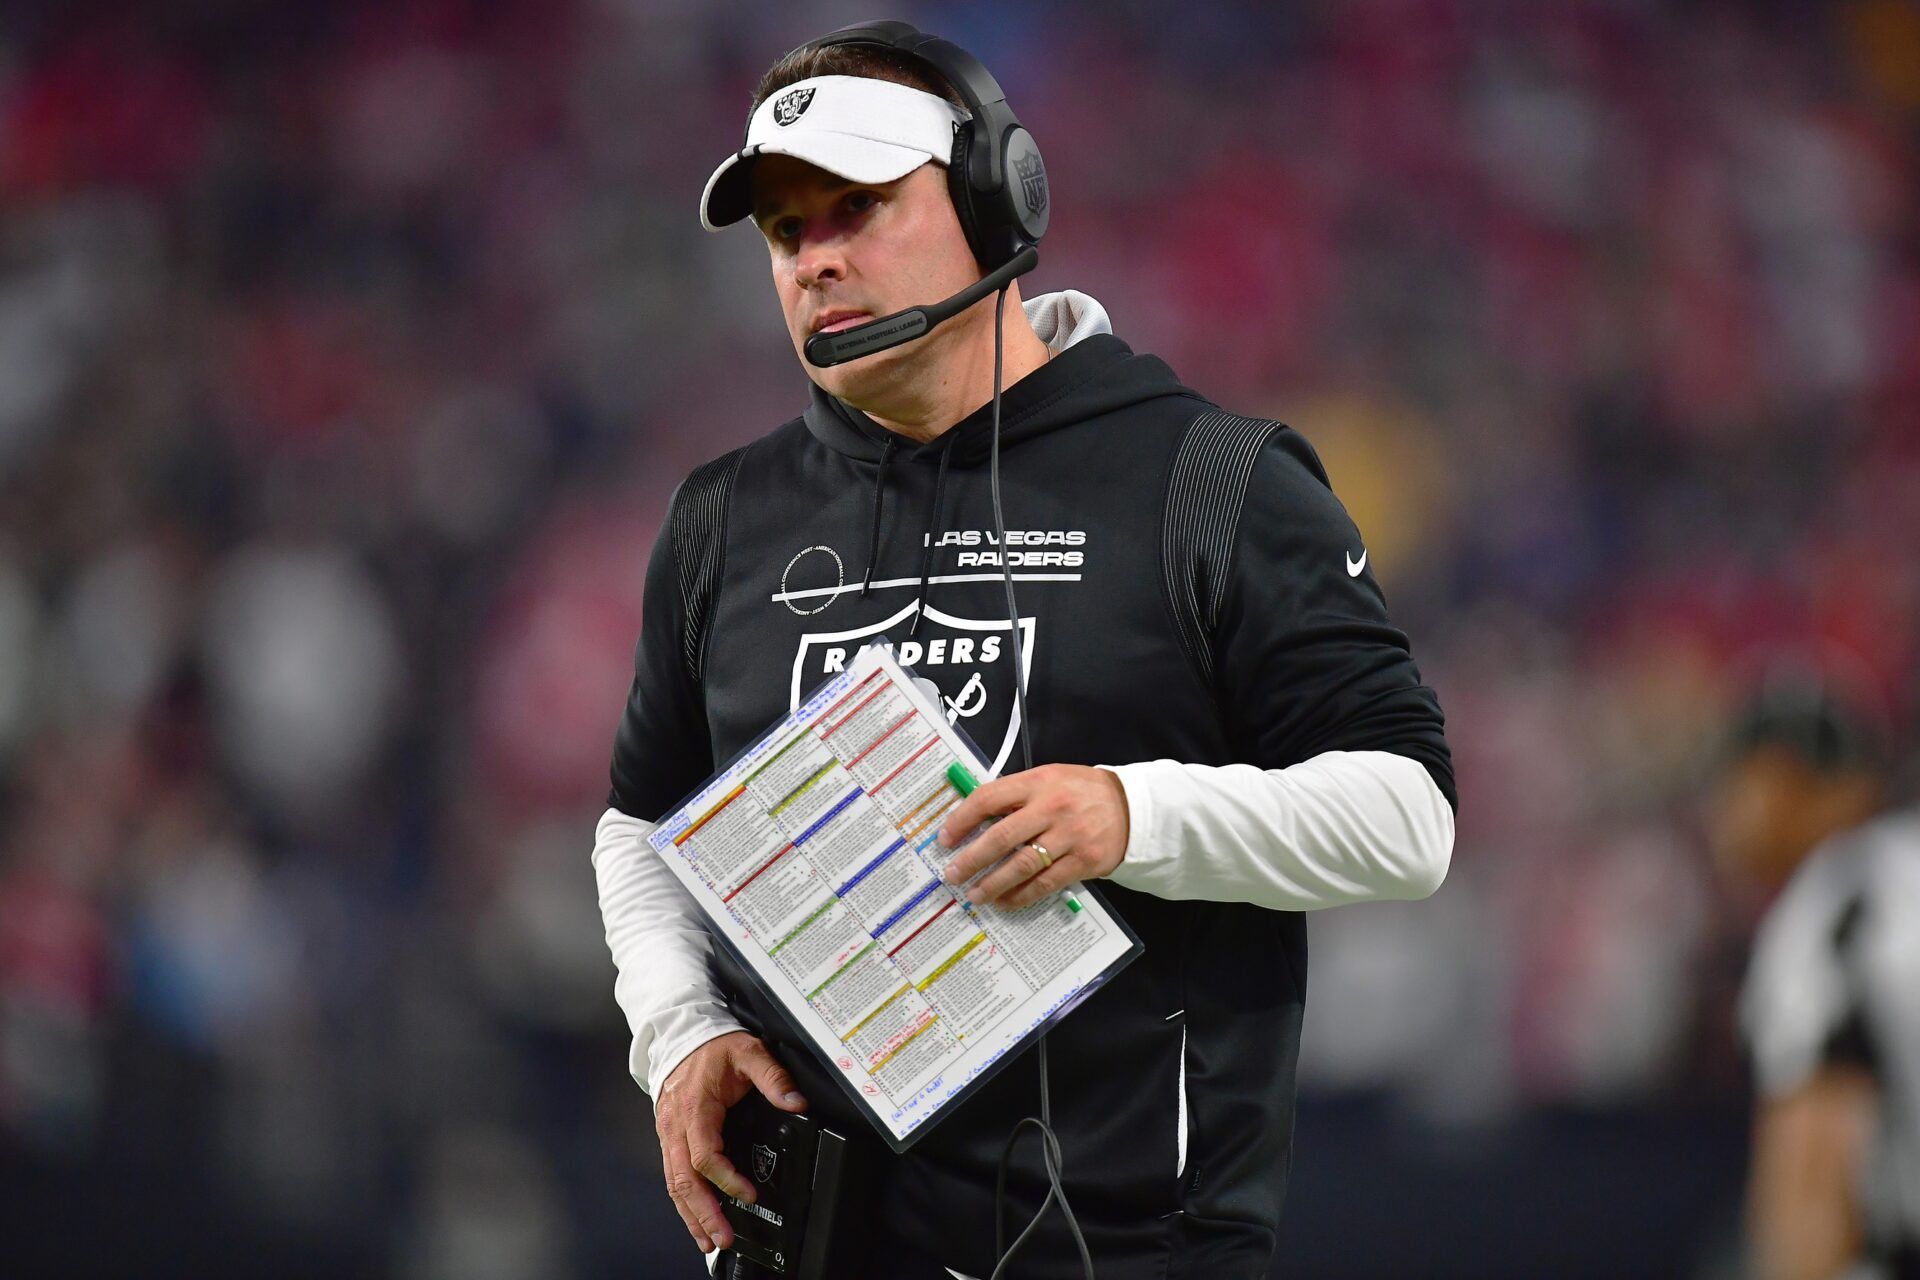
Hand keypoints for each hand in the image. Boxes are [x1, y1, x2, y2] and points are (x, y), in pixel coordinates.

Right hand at [654, 1031, 806, 1255]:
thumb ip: (774, 1077)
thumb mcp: (749, 1052)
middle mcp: (676, 1126)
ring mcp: (668, 1134)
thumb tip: (796, 1101)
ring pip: (674, 1183)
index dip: (726, 1179)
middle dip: (703, 1213)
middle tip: (722, 1238)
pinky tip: (694, 1218)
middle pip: (684, 1179)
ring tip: (708, 1240)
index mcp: (696, 1108)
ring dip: (690, 1215)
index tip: (748, 1194)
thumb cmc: (713, 1046)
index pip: (705, 1155)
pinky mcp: (669, 1138)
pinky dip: (683, 1201)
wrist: (683, 1036)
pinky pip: (672, 1175)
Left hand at [935, 764, 1129, 908]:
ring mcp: (1069, 837)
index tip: (945, 838)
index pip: (990, 798)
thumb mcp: (1050, 779)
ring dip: (993, 883)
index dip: (962, 819)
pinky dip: (1021, 895)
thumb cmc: (1082, 792)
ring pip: (1022, 865)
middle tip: (952, 873)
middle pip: (1002, 836)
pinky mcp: (1083, 862)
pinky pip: (1045, 883)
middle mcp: (1052, 808)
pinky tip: (1004, 901)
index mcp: (1038, 782)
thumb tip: (974, 820)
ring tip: (974, 894)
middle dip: (972, 858)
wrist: (1133, 808)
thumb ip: (1016, 795)